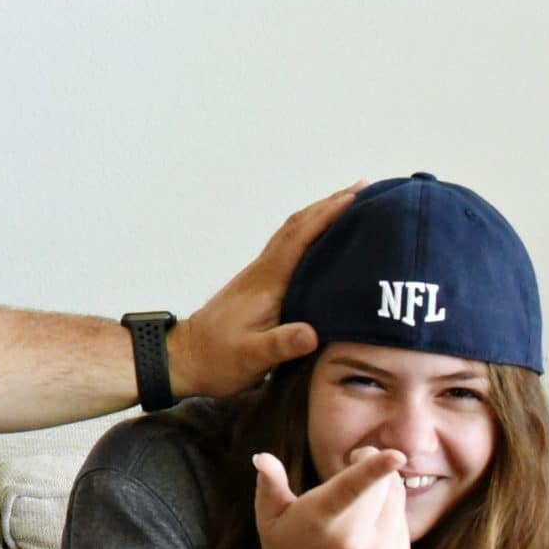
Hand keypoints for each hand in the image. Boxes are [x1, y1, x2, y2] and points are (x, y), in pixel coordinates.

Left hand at [168, 183, 361, 398]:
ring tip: (351, 203)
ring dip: (320, 215)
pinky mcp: (260, 285)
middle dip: (329, 205)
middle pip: (297, 227)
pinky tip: (325, 239)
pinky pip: (290, 249)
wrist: (184, 359)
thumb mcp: (251, 358)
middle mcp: (264, 271)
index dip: (327, 216)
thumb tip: (312, 334)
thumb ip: (280, 346)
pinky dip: (310, 234)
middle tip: (364, 188)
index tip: (355, 198)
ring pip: (292, 234)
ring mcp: (261, 276)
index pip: (299, 239)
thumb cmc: (217, 359)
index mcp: (267, 282)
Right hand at [253, 445, 409, 548]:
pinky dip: (387, 511)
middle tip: (354, 460)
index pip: (351, 489)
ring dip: (382, 487)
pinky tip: (365, 523)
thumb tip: (261, 457)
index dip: (375, 469)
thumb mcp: (269, 516)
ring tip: (356, 499)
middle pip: (383, 484)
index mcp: (320, 521)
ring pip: (396, 499)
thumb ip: (269, 483)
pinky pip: (401, 520)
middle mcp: (354, 541)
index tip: (397, 454)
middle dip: (372, 463)